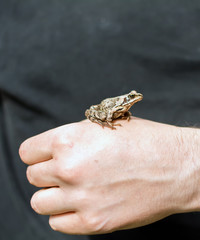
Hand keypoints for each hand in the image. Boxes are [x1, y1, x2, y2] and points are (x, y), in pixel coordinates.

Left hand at [19, 117, 199, 234]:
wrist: (176, 166)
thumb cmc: (143, 141)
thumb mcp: (102, 127)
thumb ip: (71, 140)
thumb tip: (51, 152)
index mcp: (69, 139)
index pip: (27, 151)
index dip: (37, 153)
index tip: (45, 156)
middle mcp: (69, 168)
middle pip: (32, 176)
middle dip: (47, 173)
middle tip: (66, 171)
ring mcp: (81, 198)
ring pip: (39, 202)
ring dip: (53, 195)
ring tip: (73, 189)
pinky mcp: (94, 223)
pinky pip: (57, 223)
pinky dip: (65, 214)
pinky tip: (82, 204)